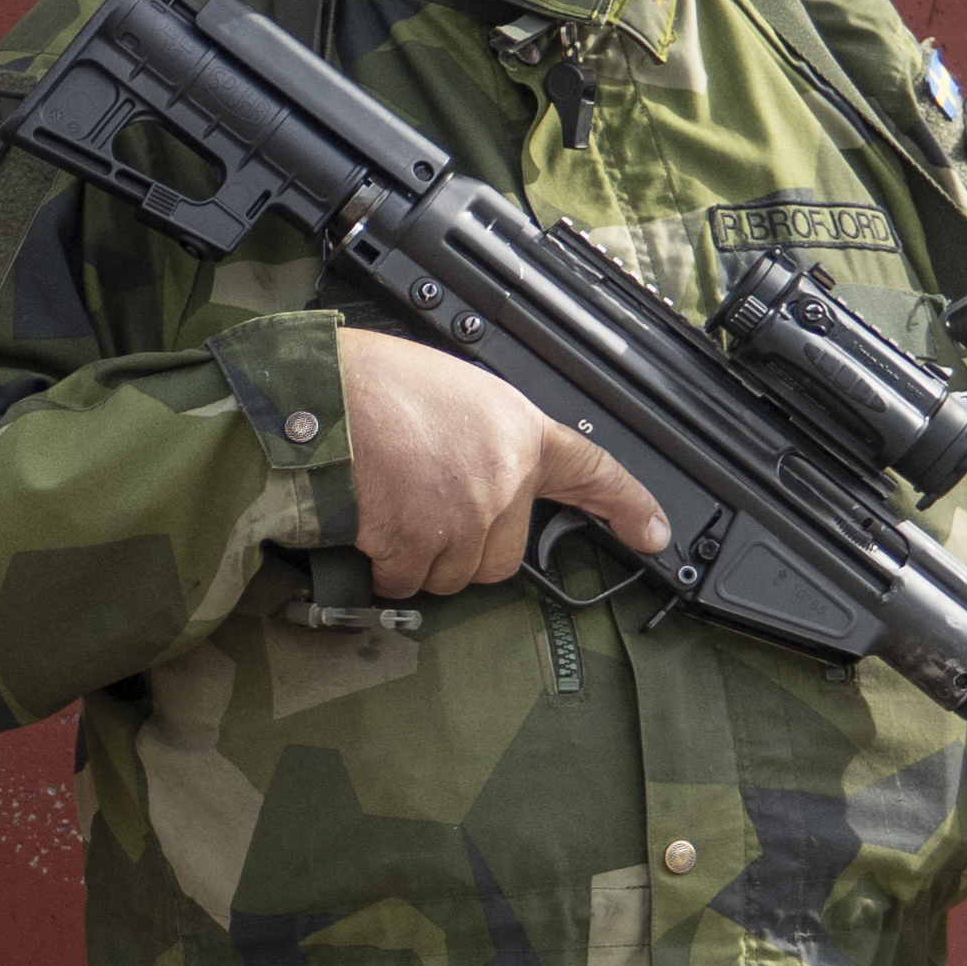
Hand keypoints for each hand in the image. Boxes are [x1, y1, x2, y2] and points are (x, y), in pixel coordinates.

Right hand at [334, 337, 667, 597]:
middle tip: (419, 508)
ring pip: (450, 576)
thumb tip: (480, 483)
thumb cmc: (366, 383)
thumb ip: (482, 439)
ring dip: (415, 559)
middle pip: (502, 557)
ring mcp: (463, 511)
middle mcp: (502, 474)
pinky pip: (403, 581)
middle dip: (461, 550)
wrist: (313, 393)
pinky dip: (379, 567)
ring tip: (384, 503)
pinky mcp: (417, 539)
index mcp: (516, 428)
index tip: (653, 533)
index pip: (590, 469)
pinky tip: (364, 523)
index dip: (627, 505)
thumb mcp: (451, 393)